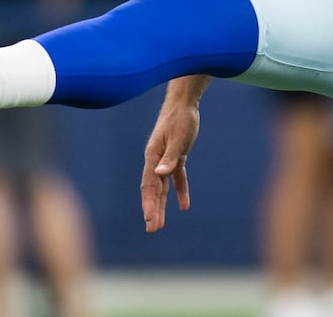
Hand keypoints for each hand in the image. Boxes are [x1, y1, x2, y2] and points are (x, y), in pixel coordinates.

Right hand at [140, 95, 200, 232]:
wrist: (184, 103)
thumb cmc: (180, 119)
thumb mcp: (177, 138)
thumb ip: (169, 157)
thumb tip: (160, 173)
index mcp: (152, 156)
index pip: (149, 185)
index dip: (149, 203)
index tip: (149, 220)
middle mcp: (156, 160)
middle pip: (153, 189)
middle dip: (152, 209)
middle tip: (151, 229)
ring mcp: (165, 159)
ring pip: (162, 187)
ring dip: (161, 205)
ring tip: (159, 224)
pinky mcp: (176, 157)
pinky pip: (177, 178)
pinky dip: (180, 191)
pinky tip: (184, 207)